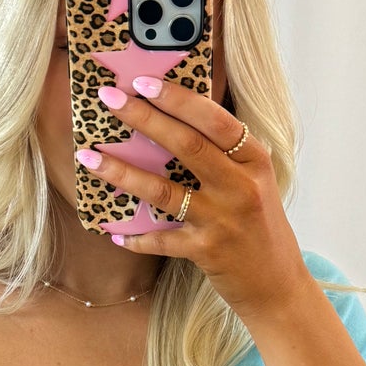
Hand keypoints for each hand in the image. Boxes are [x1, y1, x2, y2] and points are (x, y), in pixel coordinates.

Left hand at [77, 77, 313, 323]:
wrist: (277, 284)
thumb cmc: (260, 226)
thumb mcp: (254, 182)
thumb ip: (225, 155)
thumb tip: (174, 120)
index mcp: (254, 161)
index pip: (215, 120)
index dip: (178, 99)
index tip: (143, 82)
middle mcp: (241, 187)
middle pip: (186, 145)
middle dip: (143, 118)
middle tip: (109, 99)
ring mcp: (223, 220)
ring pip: (163, 190)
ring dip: (121, 172)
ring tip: (88, 157)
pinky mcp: (206, 252)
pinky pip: (160, 240)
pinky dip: (135, 237)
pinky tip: (113, 231)